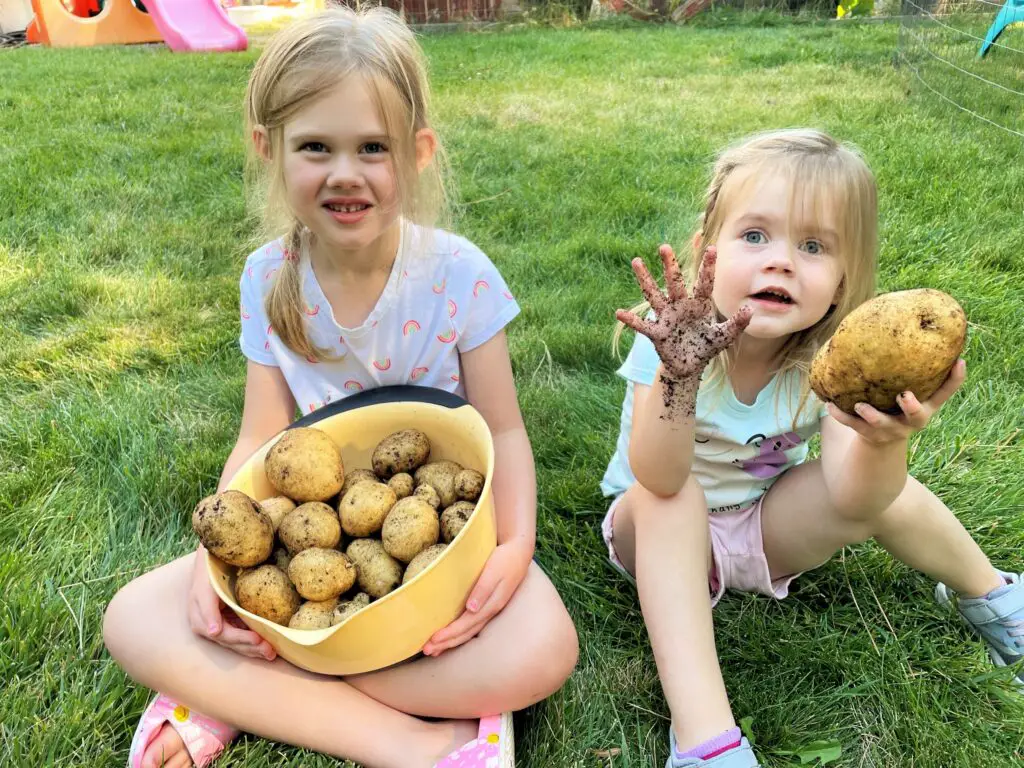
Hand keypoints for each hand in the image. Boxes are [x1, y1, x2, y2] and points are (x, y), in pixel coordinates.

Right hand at [188, 547, 276, 660]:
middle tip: (269, 649)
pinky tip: (267, 645)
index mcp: (199, 617)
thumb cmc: (209, 570)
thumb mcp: (206, 586)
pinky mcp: (227, 621)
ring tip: (271, 653)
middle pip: (231, 641)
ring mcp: (217, 624)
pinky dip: (252, 641)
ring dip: (253, 648)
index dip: (240, 639)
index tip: (256, 640)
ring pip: (236, 642)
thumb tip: (213, 632)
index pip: (222, 635)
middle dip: (250, 647)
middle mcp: (207, 625)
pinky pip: (239, 635)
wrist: (212, 557)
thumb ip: (208, 608)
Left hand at [422, 540, 532, 656]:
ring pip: (469, 632)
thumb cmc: (504, 560)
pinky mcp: (487, 607)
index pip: (467, 624)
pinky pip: (471, 625)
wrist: (519, 553)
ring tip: (434, 650)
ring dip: (451, 642)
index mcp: (491, 605)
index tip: (433, 639)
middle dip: (447, 643)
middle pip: (466, 633)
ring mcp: (489, 611)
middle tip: (426, 650)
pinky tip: (450, 637)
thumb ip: (483, 589)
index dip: (450, 633)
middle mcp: (490, 612)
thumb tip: (471, 609)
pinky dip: (459, 634)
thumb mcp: (494, 571)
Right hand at [616, 244, 751, 380]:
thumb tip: (750, 310)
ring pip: (654, 295)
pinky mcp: (658, 333)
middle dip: (670, 265)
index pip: (704, 283)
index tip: (711, 248)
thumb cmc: (705, 347)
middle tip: (664, 247)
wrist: (689, 366)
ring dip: (645, 280)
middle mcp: (680, 306)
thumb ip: (737, 323)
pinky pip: (643, 325)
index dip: (707, 267)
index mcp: (699, 305)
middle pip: (675, 282)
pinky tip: (619, 313)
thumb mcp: (724, 336)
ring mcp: (667, 318)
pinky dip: (631, 320)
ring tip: (637, 261)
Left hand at [826, 359, 966, 444]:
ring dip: (871, 415)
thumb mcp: (912, 390)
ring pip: (881, 423)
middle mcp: (911, 420)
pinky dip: (840, 415)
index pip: (946, 393)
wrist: (881, 441)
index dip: (956, 379)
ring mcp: (890, 429)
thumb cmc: (898, 404)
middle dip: (911, 407)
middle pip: (917, 416)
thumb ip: (911, 368)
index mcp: (926, 406)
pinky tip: (829, 405)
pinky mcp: (867, 434)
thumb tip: (902, 321)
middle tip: (904, 395)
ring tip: (861, 405)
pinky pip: (852, 425)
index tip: (960, 361)